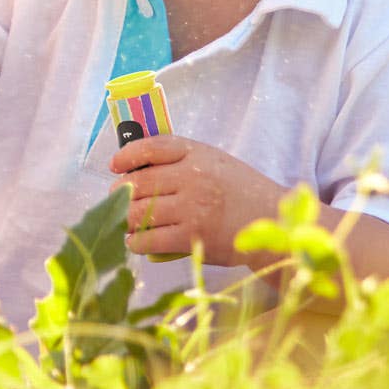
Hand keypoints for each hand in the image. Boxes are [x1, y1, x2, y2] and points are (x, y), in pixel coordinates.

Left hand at [114, 135, 281, 262]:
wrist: (274, 223)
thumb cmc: (242, 192)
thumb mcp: (216, 161)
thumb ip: (182, 159)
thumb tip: (137, 167)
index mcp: (196, 154)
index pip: (151, 147)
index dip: (127, 155)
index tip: (115, 165)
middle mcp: (192, 177)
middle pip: (138, 183)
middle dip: (121, 193)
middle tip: (119, 200)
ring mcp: (192, 208)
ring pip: (141, 212)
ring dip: (126, 219)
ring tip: (126, 222)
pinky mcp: (193, 237)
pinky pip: (150, 239)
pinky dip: (136, 242)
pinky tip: (135, 242)